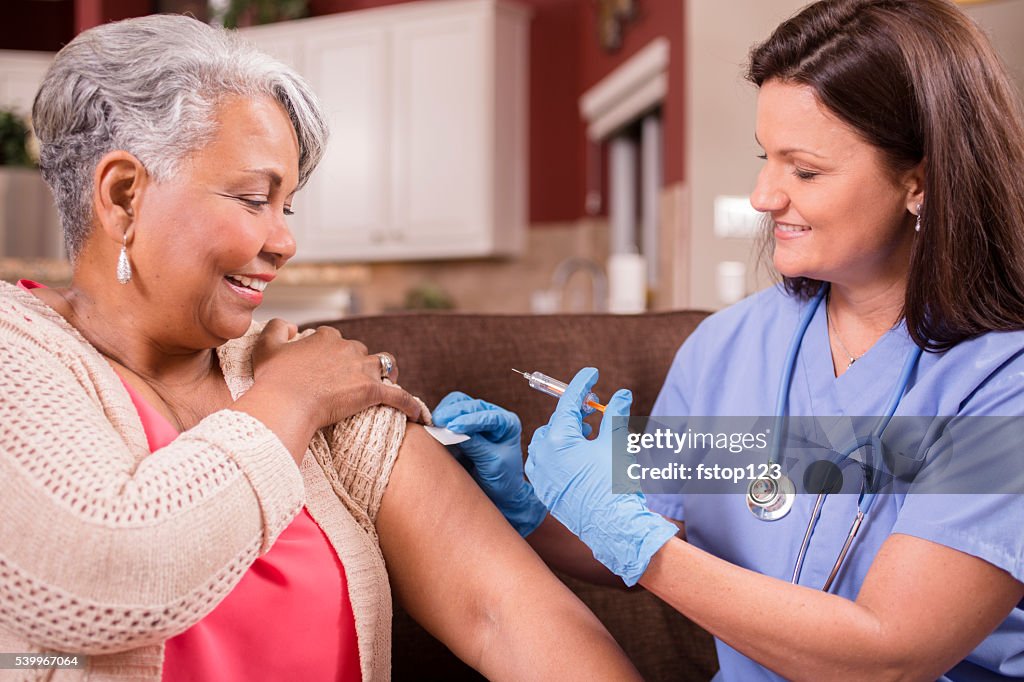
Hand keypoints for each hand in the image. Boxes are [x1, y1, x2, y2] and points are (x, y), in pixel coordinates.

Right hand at [251, 319, 423, 431]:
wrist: (285, 403)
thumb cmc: (273, 380)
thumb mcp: (266, 346)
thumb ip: (277, 329)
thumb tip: (290, 325)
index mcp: (325, 337)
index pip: (335, 339)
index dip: (332, 352)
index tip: (326, 366)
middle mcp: (347, 348)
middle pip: (360, 351)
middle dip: (358, 363)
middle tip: (350, 381)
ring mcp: (361, 368)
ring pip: (384, 364)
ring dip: (386, 373)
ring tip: (387, 384)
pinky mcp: (372, 390)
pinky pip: (399, 396)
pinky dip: (410, 405)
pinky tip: (418, 415)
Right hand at [433, 392, 546, 536]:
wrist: (498, 494)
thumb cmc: (502, 479)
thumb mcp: (492, 463)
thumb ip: (476, 445)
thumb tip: (452, 430)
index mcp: (507, 423)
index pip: (488, 416)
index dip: (469, 420)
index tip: (452, 428)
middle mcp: (491, 416)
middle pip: (468, 405)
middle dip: (452, 413)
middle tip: (436, 423)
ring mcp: (474, 419)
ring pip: (455, 405)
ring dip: (443, 414)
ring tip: (432, 426)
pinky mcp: (460, 426)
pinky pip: (446, 416)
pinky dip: (438, 420)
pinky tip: (430, 428)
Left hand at [525, 368, 677, 585]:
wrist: (614, 530)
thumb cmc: (615, 486)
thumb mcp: (617, 444)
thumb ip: (615, 415)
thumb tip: (621, 394)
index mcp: (557, 440)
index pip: (568, 402)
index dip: (582, 384)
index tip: (592, 373)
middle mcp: (542, 454)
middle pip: (558, 421)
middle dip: (578, 411)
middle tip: (597, 407)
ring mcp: (540, 473)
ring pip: (550, 440)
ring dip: (569, 431)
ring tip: (591, 432)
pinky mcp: (544, 489)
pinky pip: (546, 460)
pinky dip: (561, 451)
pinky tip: (580, 453)